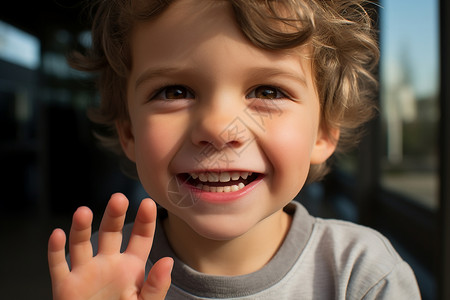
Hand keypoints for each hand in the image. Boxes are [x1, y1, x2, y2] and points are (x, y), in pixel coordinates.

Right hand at [48, 193, 172, 299]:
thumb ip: (156, 286)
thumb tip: (168, 261)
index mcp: (131, 267)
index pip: (140, 238)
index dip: (145, 221)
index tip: (149, 204)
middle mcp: (108, 264)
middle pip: (111, 233)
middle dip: (114, 215)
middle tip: (119, 199)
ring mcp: (86, 273)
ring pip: (81, 244)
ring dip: (81, 227)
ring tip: (83, 212)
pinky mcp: (65, 287)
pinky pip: (58, 266)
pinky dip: (56, 250)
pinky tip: (57, 235)